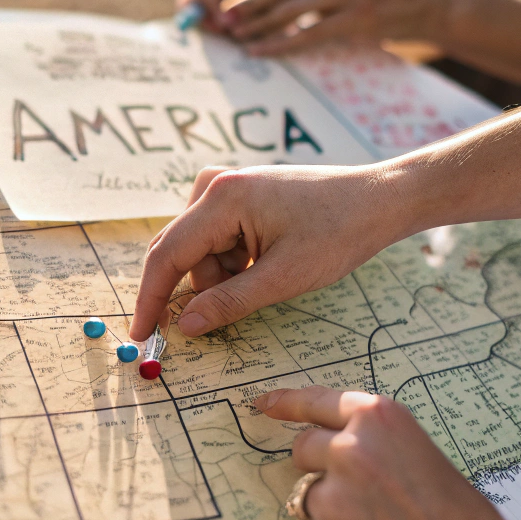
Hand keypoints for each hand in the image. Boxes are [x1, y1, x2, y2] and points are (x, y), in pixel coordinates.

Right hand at [130, 163, 409, 340]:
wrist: (378, 200)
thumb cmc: (338, 233)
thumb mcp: (283, 278)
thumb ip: (228, 303)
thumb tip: (185, 325)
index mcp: (222, 199)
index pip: (168, 255)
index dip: (152, 299)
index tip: (141, 333)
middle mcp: (216, 186)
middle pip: (179, 251)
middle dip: (193, 290)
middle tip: (198, 327)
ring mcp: (226, 188)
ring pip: (200, 251)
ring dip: (221, 278)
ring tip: (267, 280)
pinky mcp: (239, 196)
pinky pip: (217, 240)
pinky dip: (233, 264)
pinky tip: (266, 265)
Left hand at [260, 386, 520, 519]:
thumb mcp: (427, 460)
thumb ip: (376, 448)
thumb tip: (331, 453)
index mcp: (379, 420)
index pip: (318, 402)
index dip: (287, 403)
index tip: (264, 405)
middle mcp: (348, 450)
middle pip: (304, 450)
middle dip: (321, 469)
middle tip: (361, 500)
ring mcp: (329, 499)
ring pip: (306, 498)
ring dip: (330, 514)